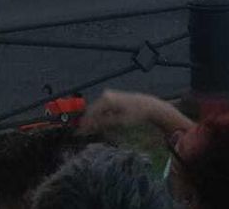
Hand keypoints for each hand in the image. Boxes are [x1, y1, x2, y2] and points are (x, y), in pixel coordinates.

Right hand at [78, 89, 192, 135]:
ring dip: (95, 121)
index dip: (84, 124)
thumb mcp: (120, 122)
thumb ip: (103, 123)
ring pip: (97, 110)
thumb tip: (89, 126)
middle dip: (89, 123)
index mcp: (106, 99)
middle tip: (83, 134)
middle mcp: (106, 95)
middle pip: (92, 111)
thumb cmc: (136, 114)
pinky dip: (101, 117)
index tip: (79, 133)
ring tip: (92, 131)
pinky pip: (102, 108)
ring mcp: (108, 95)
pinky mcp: (112, 98)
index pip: (91, 113)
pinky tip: (101, 125)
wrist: (149, 106)